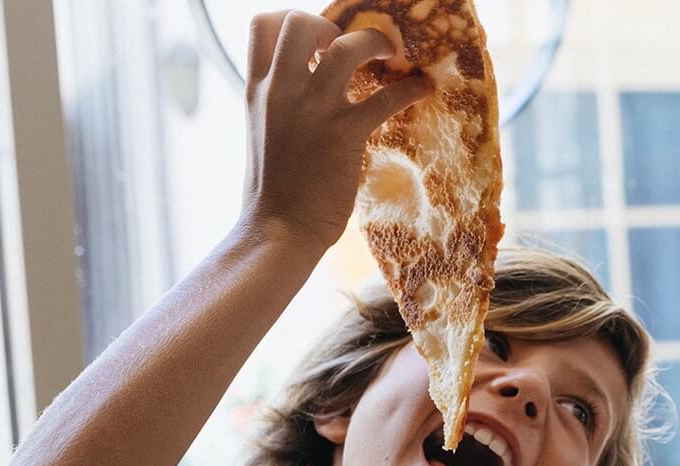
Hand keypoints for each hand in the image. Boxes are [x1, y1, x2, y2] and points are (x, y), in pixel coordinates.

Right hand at [240, 10, 432, 248]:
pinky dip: (411, 89)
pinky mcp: (346, 133)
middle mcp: (281, 90)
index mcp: (256, 89)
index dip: (293, 19)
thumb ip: (278, 102)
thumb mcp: (261, 130)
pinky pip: (387, 97)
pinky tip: (424, 88)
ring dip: (374, 42)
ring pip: (346, 47)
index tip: (317, 39)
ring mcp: (313, 109)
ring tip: (391, 53)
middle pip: (300, 22)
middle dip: (330, 23)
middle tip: (350, 44)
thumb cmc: (272, 190)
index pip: (262, 24)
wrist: (277, 230)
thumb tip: (304, 84)